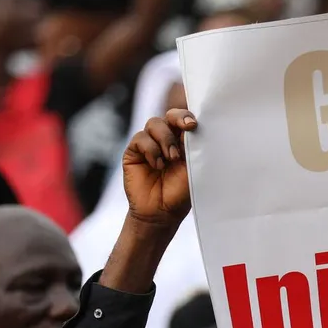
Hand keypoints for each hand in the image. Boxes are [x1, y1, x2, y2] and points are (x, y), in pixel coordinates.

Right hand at [121, 110, 197, 227]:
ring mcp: (149, 144)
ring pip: (154, 123)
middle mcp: (166, 139)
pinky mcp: (134, 151)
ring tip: (172, 159)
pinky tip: (157, 165)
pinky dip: (151, 149)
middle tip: (187, 127)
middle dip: (178, 118)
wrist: (161, 212)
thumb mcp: (192, 168)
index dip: (188, 116)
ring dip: (165, 138)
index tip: (193, 125)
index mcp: (183, 141)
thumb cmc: (180, 193)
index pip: (185, 120)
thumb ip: (193, 147)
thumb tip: (194, 126)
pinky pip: (141, 138)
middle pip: (170, 115)